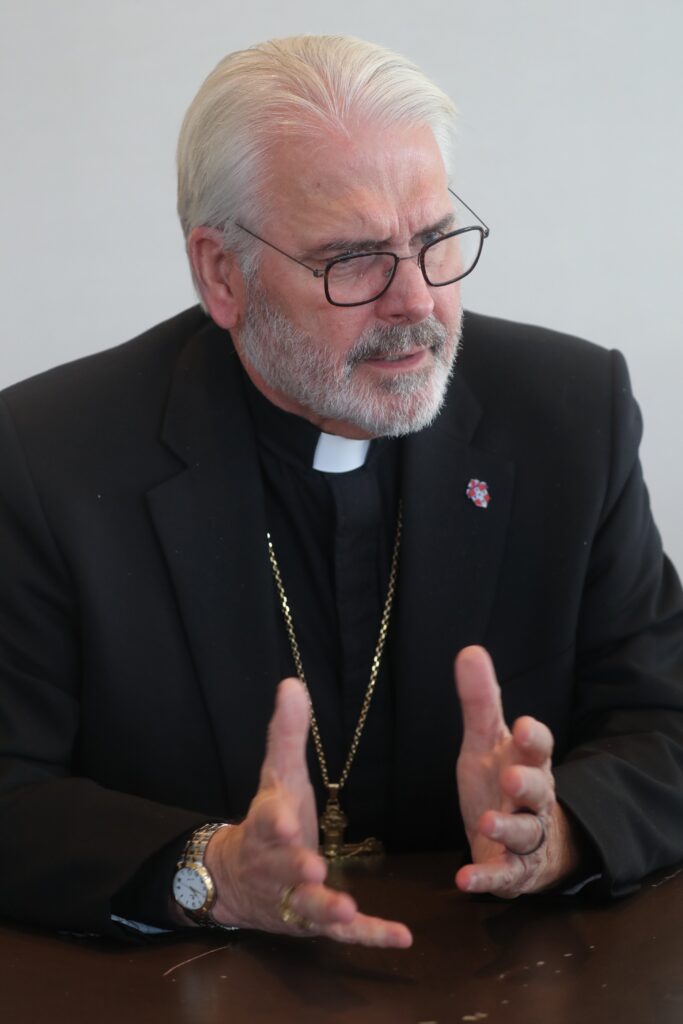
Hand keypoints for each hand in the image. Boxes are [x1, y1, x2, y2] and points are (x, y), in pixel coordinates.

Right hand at [205, 677, 411, 946]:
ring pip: (308, 907)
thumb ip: (287, 732)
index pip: (268, 821)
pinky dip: (371, 936)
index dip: (278, 822)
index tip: (287, 821)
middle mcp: (278, 866)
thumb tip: (291, 682)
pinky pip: (345, 934)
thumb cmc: (269, 816)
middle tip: (313, 867)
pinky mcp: (316, 923)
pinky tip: (402, 938)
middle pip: (286, 868)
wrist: (235, 877)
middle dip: (297, 868)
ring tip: (344, 909)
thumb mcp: (277, 773)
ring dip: (325, 908)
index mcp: (269, 825)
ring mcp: (296, 898)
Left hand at [453, 646, 580, 896]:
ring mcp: (525, 837)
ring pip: (524, 833)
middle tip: (512, 778)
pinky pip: (502, 875)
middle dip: (527, 784)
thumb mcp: (487, 742)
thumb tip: (469, 650)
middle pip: (538, 790)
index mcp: (528, 763)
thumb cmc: (504, 782)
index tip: (523, 725)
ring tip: (488, 824)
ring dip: (508, 828)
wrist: (526, 844)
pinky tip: (464, 879)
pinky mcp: (512, 870)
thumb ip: (479, 702)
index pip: (539, 747)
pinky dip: (485, 878)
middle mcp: (533, 800)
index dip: (533, 738)